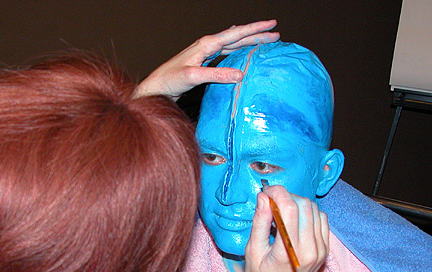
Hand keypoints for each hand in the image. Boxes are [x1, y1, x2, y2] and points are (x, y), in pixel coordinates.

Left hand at [133, 20, 279, 99]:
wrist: (155, 87)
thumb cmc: (169, 81)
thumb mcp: (194, 77)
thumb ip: (217, 75)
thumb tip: (241, 75)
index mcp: (206, 44)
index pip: (235, 34)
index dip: (255, 29)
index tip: (272, 24)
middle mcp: (206, 45)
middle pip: (237, 37)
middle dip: (257, 34)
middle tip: (276, 33)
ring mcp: (205, 53)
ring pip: (232, 45)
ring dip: (248, 43)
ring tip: (265, 42)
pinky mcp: (203, 62)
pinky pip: (226, 53)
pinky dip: (237, 51)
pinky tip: (241, 51)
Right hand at [244, 185, 328, 271]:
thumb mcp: (252, 253)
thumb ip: (259, 224)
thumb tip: (264, 198)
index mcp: (289, 252)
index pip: (290, 209)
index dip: (277, 194)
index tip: (265, 193)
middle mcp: (310, 249)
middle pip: (304, 205)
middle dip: (286, 197)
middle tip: (270, 202)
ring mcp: (321, 250)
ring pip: (315, 210)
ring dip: (297, 203)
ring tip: (281, 211)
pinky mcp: (325, 250)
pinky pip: (321, 220)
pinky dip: (308, 213)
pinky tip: (294, 220)